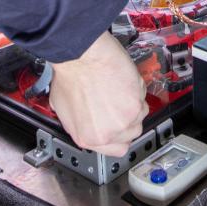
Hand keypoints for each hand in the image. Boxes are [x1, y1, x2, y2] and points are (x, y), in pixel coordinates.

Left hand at [48, 31, 145, 155]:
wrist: (82, 55)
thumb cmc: (70, 75)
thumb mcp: (62, 108)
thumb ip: (80, 123)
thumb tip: (88, 122)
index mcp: (88, 138)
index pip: (115, 150)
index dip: (117, 136)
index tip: (117, 127)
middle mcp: (108, 133)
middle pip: (131, 134)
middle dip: (126, 120)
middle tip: (118, 105)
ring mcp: (124, 120)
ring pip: (139, 117)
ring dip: (132, 106)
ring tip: (118, 91)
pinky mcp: (136, 105)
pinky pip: (143, 101)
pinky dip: (137, 92)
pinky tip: (122, 83)